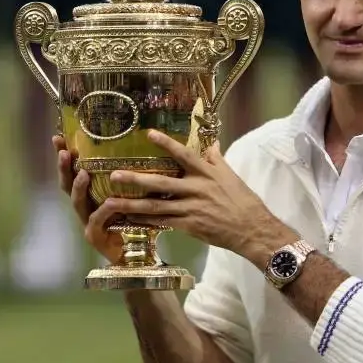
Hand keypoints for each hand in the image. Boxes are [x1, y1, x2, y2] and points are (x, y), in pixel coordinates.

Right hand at [52, 135, 123, 263]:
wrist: (133, 254)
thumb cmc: (133, 221)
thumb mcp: (130, 195)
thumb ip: (127, 178)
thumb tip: (136, 148)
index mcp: (90, 195)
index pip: (73, 171)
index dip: (65, 157)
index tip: (60, 137)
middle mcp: (84, 207)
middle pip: (67, 184)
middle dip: (64, 167)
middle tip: (64, 151)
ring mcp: (86, 222)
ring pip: (77, 202)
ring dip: (78, 187)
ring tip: (82, 173)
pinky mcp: (94, 236)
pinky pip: (96, 220)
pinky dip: (103, 210)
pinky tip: (108, 202)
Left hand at [88, 130, 296, 257]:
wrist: (251, 228)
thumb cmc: (243, 200)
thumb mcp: (231, 176)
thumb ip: (217, 160)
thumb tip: (211, 143)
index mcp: (207, 173)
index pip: (183, 155)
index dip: (166, 143)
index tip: (148, 133)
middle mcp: (196, 189)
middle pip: (161, 182)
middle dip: (136, 179)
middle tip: (114, 174)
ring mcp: (191, 208)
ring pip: (156, 206)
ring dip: (132, 204)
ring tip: (111, 202)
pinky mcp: (189, 225)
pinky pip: (162, 222)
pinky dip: (145, 221)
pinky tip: (130, 219)